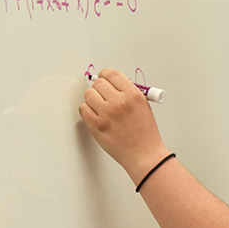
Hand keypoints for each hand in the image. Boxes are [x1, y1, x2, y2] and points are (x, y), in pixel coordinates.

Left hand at [78, 67, 170, 183]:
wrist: (143, 153)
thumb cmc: (145, 132)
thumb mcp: (143, 106)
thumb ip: (128, 92)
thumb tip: (111, 83)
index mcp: (133, 95)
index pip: (111, 74)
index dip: (106, 75)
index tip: (104, 78)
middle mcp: (119, 102)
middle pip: (98, 83)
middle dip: (100, 88)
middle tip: (103, 95)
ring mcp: (106, 114)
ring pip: (88, 95)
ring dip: (93, 99)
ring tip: (100, 106)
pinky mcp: (96, 125)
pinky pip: (83, 109)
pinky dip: (87, 110)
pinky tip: (96, 115)